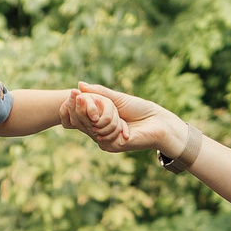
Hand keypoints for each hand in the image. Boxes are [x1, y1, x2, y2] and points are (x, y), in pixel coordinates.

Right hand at [69, 83, 184, 155]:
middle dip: (81, 108)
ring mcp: (105, 140)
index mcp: (99, 121)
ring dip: (105, 116)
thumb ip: (99, 93)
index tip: (71, 92)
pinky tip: (124, 124)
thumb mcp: (117, 98)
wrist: (158, 122)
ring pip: (92, 126)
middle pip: (82, 121)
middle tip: (79, 95)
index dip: (73, 105)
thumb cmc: (140, 109)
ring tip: (120, 115)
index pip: (79, 115)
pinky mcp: (112, 146)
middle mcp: (99, 132)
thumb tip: (80, 84)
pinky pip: (104, 132)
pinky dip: (113, 123)